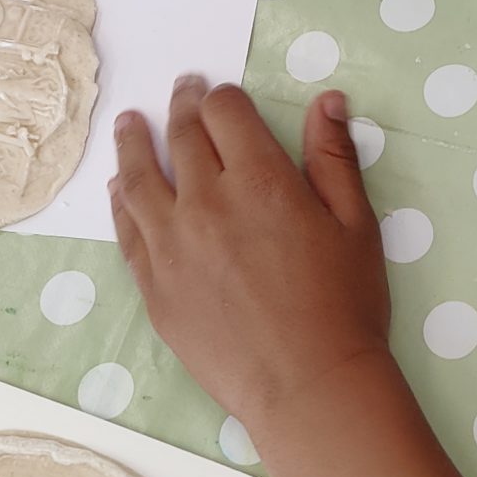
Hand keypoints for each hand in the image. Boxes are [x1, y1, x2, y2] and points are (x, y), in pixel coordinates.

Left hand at [111, 78, 394, 428]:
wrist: (305, 384)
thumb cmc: (343, 305)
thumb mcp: (356, 224)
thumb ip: (334, 158)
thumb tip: (327, 101)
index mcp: (259, 180)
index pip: (225, 112)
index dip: (222, 96)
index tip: (219, 94)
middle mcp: (205, 202)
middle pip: (181, 136)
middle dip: (181, 107)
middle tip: (180, 92)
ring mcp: (171, 245)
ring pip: (139, 177)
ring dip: (134, 143)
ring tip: (130, 124)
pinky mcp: (153, 285)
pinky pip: (127, 230)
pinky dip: (122, 201)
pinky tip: (121, 190)